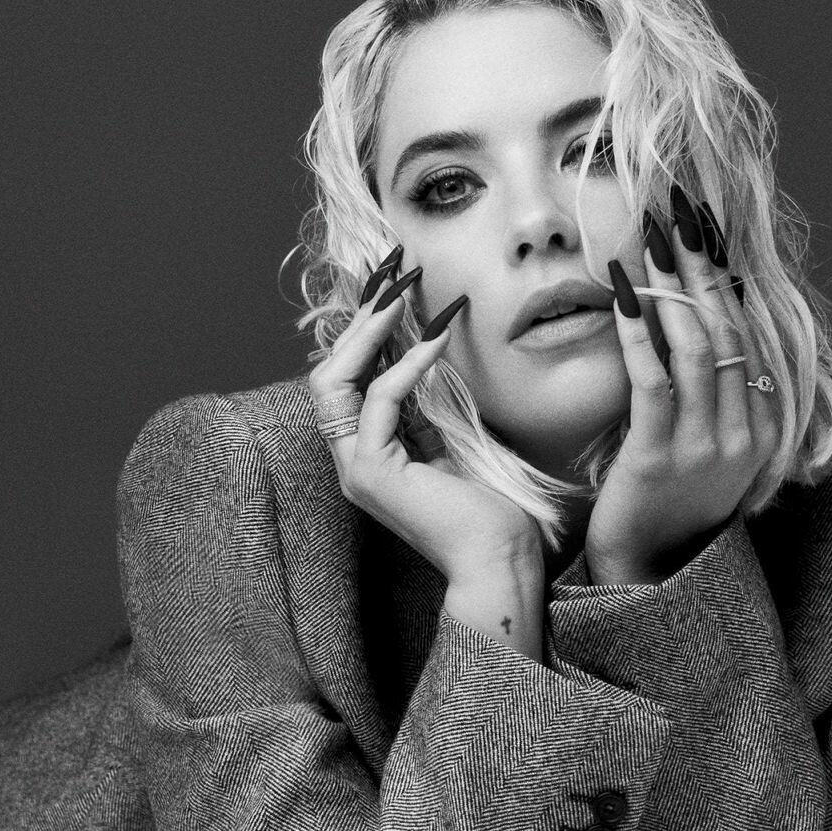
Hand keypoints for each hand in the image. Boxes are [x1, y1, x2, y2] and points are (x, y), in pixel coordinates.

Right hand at [307, 256, 543, 590]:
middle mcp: (352, 458)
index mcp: (369, 450)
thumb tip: (424, 341)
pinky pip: (379, 401)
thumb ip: (428, 402)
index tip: (394, 281)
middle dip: (359, 316)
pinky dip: (407, 363)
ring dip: (372, 329)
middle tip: (393, 269)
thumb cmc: (491, 509)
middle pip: (330, 370)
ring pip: (336, 380)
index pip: (349, 374)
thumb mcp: (453, 439)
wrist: (501, 561)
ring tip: (403, 291)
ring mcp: (356, 468)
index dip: (367, 326)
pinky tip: (437, 335)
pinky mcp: (373, 473)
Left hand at [584, 201, 779, 586]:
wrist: (645, 572)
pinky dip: (637, 331)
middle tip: (679, 213)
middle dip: (703, 267)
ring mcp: (707, 448)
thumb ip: (712, 391)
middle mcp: (747, 434)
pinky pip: (653, 381)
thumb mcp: (708, 443)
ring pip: (698, 348)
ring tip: (650, 239)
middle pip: (728, 330)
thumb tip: (696, 319)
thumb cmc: (669, 499)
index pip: (750, 335)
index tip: (705, 231)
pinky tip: (619, 292)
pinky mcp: (660, 459)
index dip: (725, 279)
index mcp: (766, 427)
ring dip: (672, 287)